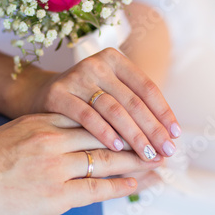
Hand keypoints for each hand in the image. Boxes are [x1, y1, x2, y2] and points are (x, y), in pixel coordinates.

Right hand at [0, 113, 163, 214]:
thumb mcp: (15, 135)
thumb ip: (45, 132)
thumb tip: (69, 136)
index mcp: (44, 121)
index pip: (94, 115)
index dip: (121, 118)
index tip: (140, 119)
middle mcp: (54, 139)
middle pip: (107, 134)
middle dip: (138, 136)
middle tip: (161, 139)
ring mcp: (55, 166)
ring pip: (107, 159)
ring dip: (138, 161)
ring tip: (160, 160)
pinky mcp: (54, 194)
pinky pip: (96, 188)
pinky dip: (120, 186)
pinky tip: (138, 183)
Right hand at [16, 48, 180, 160]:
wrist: (39, 95)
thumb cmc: (85, 99)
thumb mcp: (110, 93)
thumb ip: (134, 106)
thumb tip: (169, 135)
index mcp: (115, 60)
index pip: (147, 87)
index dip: (164, 112)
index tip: (176, 135)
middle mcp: (97, 64)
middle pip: (133, 100)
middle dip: (153, 128)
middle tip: (167, 151)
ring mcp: (77, 77)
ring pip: (113, 109)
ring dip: (133, 134)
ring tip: (147, 154)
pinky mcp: (59, 93)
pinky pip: (87, 116)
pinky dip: (104, 132)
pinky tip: (118, 148)